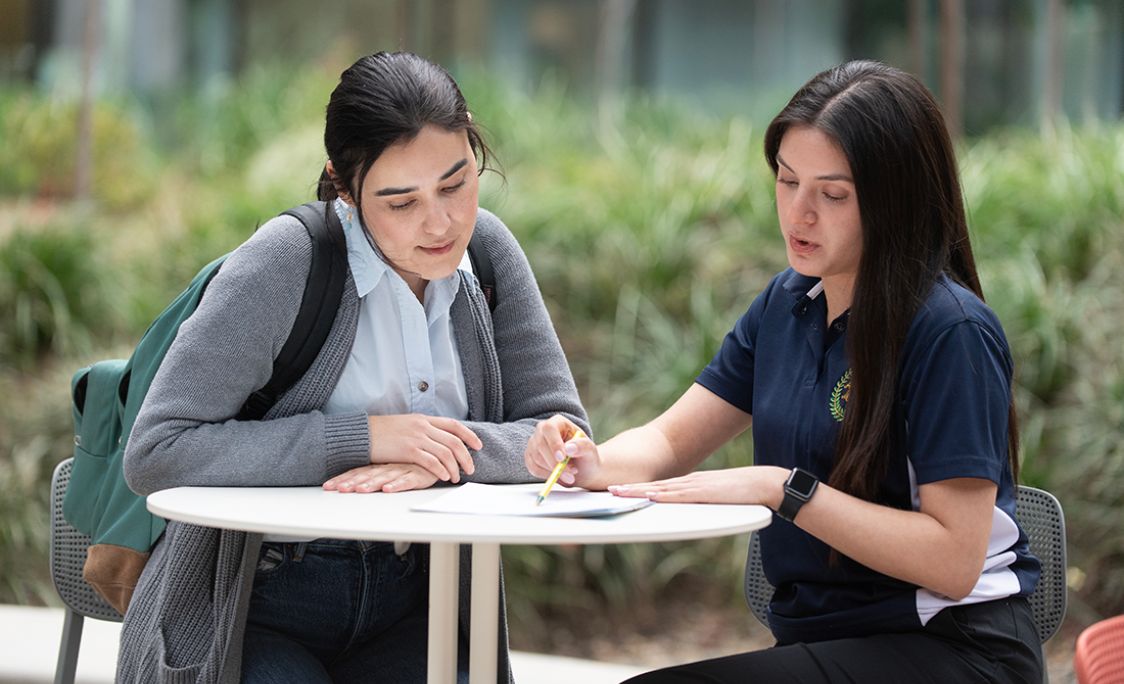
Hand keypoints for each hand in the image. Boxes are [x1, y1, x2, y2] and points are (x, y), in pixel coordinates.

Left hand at [324, 463, 438, 492]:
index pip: (359, 471)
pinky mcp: (420, 475)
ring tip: (359, 490)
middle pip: (367, 474)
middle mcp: (390, 465)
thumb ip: (378, 471)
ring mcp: (404, 469)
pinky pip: (407, 480)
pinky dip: (397, 485)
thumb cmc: (416, 462)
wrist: (442, 453)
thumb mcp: (394, 465)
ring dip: (371, 484)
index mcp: (382, 463)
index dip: (344, 478)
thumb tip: (357, 480)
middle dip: (351, 483)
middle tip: (337, 490)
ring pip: (384, 477)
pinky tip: (388, 489)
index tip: (328, 487)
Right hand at [367, 414, 480, 483]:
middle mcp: (423, 426)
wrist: (362, 434)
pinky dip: (441, 470)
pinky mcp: (408, 450)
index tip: (478, 445)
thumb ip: (422, 429)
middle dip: (466, 456)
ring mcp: (416, 437)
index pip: (454, 425)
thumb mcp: (405, 424)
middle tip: (471, 468)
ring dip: (455, 467)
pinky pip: (431, 461)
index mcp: (424, 419)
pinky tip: (445, 477)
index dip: (469, 435)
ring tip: (457, 477)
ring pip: (446, 452)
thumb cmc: (381, 432)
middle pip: (454, 441)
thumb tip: (435, 438)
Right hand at [524, 415, 598, 486]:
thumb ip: (582, 446)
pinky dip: (546, 476)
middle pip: (540, 445)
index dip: (554, 444)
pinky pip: (533, 468)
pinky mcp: (530, 457)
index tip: (562, 458)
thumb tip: (569, 448)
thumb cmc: (585, 455)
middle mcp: (542, 430)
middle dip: (555, 463)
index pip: (549, 429)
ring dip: (553, 471)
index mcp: (558, 422)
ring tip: (569, 476)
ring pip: (537, 459)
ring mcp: (534, 443)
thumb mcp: (590, 450)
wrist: (581, 468)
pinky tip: (558, 475)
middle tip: (570, 476)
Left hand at [608, 466, 787, 505]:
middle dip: (631, 489)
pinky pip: (680, 495)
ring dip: (639, 492)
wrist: (763, 483)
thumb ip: (700, 503)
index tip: (620, 491)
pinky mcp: (705, 492)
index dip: (638, 489)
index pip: (658, 487)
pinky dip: (663, 496)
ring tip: (618, 494)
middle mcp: (689, 482)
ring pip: (661, 489)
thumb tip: (687, 512)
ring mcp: (696, 486)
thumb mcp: (715, 498)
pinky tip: (650, 496)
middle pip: (654, 486)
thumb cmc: (742, 493)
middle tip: (609, 491)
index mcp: (690, 484)